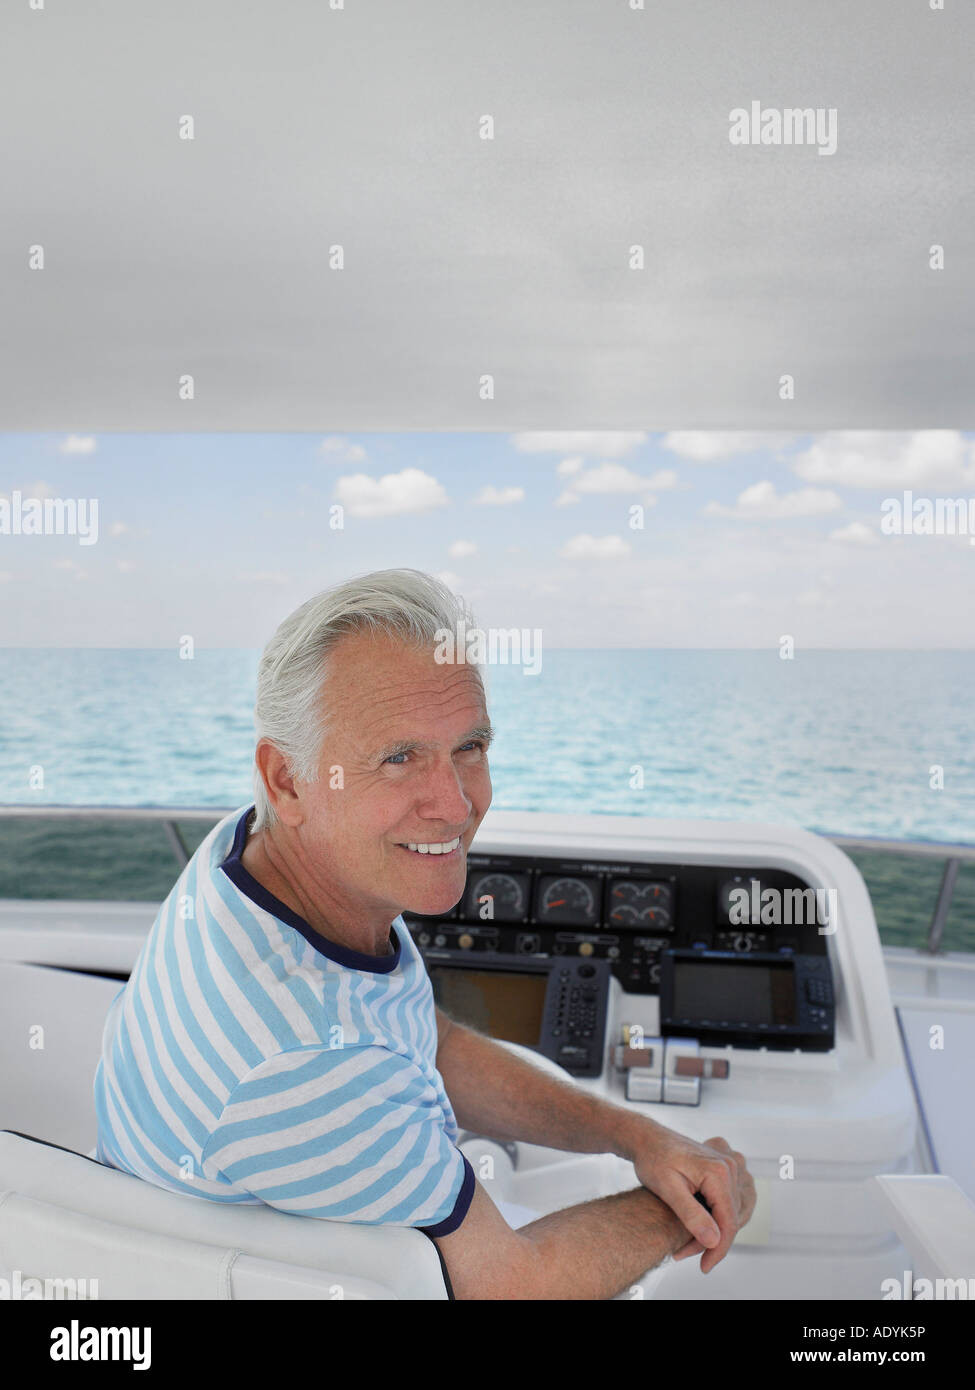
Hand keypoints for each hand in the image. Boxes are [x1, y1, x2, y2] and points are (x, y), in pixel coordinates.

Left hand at [627, 1125, 755, 1273]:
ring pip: (733, 1211)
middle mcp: (731, 1166)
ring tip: (687, 1240)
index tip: (704, 1267)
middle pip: (731, 1219)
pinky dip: (719, 1215)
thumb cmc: (653, 1159)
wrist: (647, 1138)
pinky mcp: (726, 1167)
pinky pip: (732, 1199)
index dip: (718, 1250)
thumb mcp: (667, 1189)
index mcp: (719, 1172)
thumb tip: (714, 1241)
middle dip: (711, 1241)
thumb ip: (691, 1214)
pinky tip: (701, 1224)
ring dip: (715, 1230)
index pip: (729, 1223)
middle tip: (683, 1251)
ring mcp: (730, 1165)